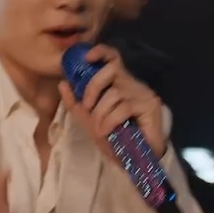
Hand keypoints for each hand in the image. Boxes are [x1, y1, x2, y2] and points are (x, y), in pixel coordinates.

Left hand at [59, 44, 166, 159]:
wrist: (135, 160)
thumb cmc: (114, 138)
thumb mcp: (89, 120)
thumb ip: (76, 103)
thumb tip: (63, 83)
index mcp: (118, 82)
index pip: (112, 57)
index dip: (101, 52)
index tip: (86, 57)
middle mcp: (132, 83)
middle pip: (110, 70)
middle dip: (92, 88)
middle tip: (87, 107)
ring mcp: (143, 93)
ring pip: (114, 93)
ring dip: (101, 113)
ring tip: (99, 129)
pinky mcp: (150, 105)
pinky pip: (124, 107)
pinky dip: (110, 120)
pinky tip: (107, 131)